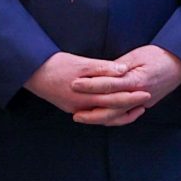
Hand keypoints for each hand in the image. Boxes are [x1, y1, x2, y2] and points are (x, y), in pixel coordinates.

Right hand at [24, 50, 154, 122]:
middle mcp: (82, 107)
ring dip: (121, 113)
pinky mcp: (73, 108)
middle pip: (112, 110)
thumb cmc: (56, 65)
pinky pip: (95, 115)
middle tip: (147, 99)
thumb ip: (103, 67)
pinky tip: (116, 108)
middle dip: (131, 105)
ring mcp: (77, 110)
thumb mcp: (81, 63)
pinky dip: (108, 113)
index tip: (147, 92)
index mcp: (86, 96)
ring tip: (136, 108)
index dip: (132, 96)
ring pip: (104, 117)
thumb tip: (124, 70)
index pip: (114, 99)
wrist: (32, 73)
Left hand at [70, 46, 180, 126]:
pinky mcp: (146, 104)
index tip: (74, 85)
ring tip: (83, 118)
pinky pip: (126, 115)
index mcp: (137, 80)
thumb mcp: (137, 55)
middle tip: (74, 114)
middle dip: (92, 112)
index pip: (109, 85)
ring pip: (119, 116)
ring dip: (100, 119)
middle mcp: (140, 95)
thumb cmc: (160, 55)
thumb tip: (101, 73)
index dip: (90, 85)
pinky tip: (101, 117)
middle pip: (112, 108)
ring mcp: (144, 102)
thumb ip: (119, 66)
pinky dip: (113, 118)